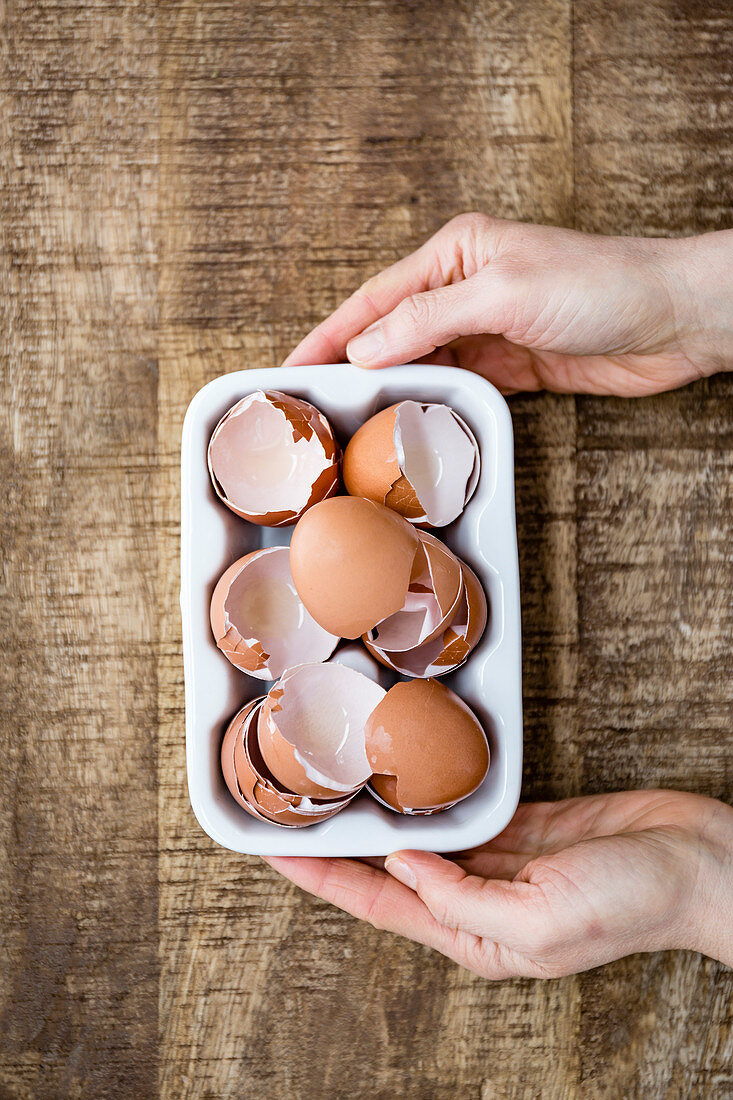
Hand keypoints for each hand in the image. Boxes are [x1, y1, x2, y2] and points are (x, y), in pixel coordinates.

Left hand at [264, 791, 732, 977]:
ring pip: (425, 838)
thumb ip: (460, 900)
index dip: (325, 879)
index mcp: (476, 935)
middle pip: (392, 872)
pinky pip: (466, 810)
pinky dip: (431, 797)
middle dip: (342, 848)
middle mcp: (480, 901)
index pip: (380, 905)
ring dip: (380, 818)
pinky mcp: (527, 826)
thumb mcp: (538, 921)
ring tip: (336, 793)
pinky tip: (404, 779)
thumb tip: (401, 866)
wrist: (695, 862)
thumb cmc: (630, 903)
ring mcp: (502, 862)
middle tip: (294, 812)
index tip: (278, 853)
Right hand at [283, 215, 732, 395]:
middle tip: (308, 404)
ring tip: (345, 422)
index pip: (375, 300)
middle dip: (347, 365)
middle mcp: (464, 288)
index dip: (329, 336)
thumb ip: (428, 320)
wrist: (670, 319)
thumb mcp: (502, 292)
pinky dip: (428, 405)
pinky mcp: (509, 367)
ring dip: (385, 390)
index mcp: (455, 253)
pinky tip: (404, 423)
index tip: (290, 368)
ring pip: (418, 364)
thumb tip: (365, 350)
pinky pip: (453, 387)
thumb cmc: (599, 285)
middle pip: (389, 333)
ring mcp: (485, 330)